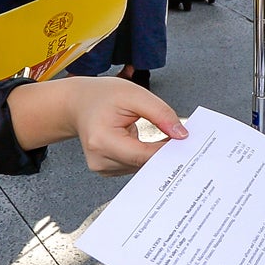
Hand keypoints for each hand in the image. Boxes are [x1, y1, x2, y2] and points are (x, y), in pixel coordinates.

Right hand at [9, 76, 186, 174]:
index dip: (167, 151)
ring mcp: (102, 167)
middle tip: (182, 140)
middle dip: (164, 153)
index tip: (186, 144)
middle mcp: (100, 160)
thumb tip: (181, 135)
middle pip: (143, 164)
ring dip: (155, 154)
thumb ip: (161, 114)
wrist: (78, 103)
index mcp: (102, 141)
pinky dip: (145, 156)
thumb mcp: (135, 95)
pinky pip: (135, 166)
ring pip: (141, 167)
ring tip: (162, 137)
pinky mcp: (107, 169)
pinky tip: (149, 144)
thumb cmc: (101, 96)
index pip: (143, 155)